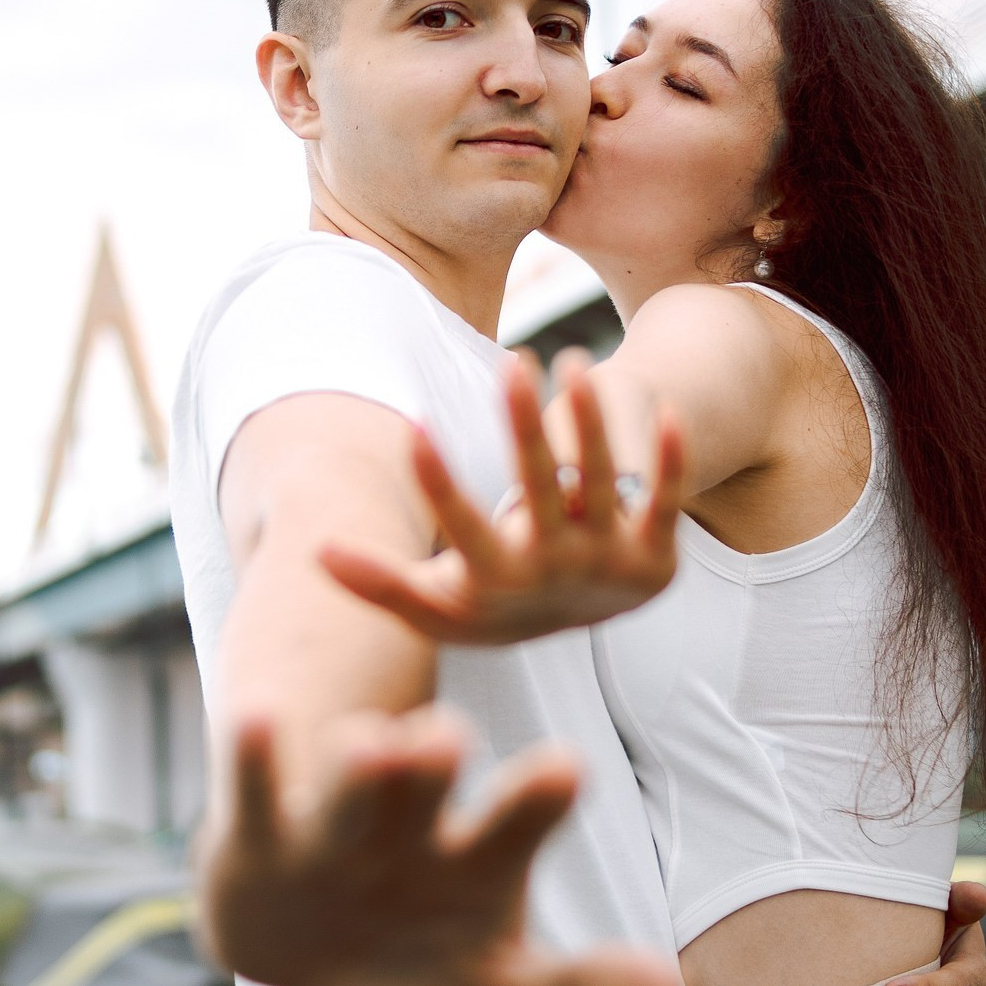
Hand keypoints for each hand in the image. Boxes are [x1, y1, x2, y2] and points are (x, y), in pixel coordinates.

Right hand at [196, 707, 680, 985]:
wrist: (307, 954)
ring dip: (360, 766)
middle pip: (428, 787)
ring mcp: (336, 828)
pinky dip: (257, 758)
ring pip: (349, 787)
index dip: (534, 801)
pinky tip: (252, 711)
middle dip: (436, 764)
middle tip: (449, 734)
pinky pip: (257, 795)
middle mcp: (412, 826)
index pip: (514, 825)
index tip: (563, 766)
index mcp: (478, 859)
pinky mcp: (262, 838)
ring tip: (373, 741)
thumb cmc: (424, 964)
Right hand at [319, 351, 685, 645]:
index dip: (438, 484)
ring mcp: (611, 563)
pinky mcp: (655, 556)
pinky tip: (670, 414)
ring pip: (604, 485)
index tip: (414, 428)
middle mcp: (556, 572)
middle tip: (513, 361)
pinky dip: (669, 463)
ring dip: (592, 424)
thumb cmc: (486, 601)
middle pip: (541, 492)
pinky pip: (665, 502)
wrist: (573, 625)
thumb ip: (380, 580)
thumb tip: (315, 549)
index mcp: (498, 581)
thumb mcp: (433, 603)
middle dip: (527, 427)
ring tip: (573, 362)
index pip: (463, 528)